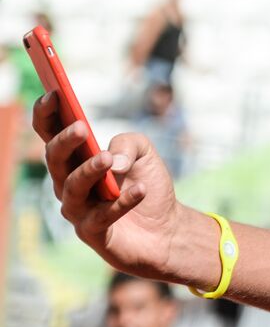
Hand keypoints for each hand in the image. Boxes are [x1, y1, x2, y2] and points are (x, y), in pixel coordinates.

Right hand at [33, 92, 185, 279]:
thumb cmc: (146, 183)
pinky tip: (141, 191)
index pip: (50, 134)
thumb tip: (111, 159)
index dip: (46, 115)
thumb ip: (128, 143)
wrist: (165, 228)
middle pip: (55, 160)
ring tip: (107, 159)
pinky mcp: (94, 233)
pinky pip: (102, 217)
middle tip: (81, 127)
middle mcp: (69, 184)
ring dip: (89, 171)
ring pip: (72, 188)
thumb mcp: (144, 152)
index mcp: (76, 159)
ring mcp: (79, 210)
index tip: (53, 94)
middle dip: (65, 142)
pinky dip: (122, 202)